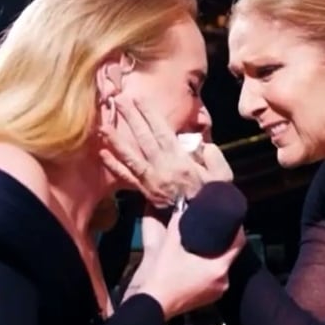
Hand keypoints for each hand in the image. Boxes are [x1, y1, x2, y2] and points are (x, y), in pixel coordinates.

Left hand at [98, 98, 232, 207]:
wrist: (202, 226)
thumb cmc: (214, 198)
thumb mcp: (222, 175)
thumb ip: (213, 156)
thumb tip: (203, 144)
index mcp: (180, 159)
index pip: (161, 131)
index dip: (149, 114)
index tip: (138, 99)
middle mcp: (162, 167)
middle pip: (143, 138)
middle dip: (130, 118)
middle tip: (118, 100)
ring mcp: (151, 180)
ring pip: (130, 156)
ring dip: (116, 140)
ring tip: (102, 126)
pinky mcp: (146, 192)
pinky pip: (127, 177)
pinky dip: (114, 166)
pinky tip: (103, 154)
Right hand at [138, 208, 245, 318]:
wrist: (153, 303)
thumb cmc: (163, 274)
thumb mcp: (171, 243)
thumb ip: (178, 221)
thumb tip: (182, 205)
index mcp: (219, 266)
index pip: (239, 243)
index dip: (237, 228)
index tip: (231, 219)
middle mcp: (223, 279)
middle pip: (231, 254)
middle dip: (224, 241)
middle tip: (215, 228)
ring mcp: (218, 291)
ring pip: (223, 266)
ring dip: (216, 255)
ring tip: (206, 243)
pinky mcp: (210, 298)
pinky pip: (216, 277)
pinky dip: (210, 268)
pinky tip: (199, 262)